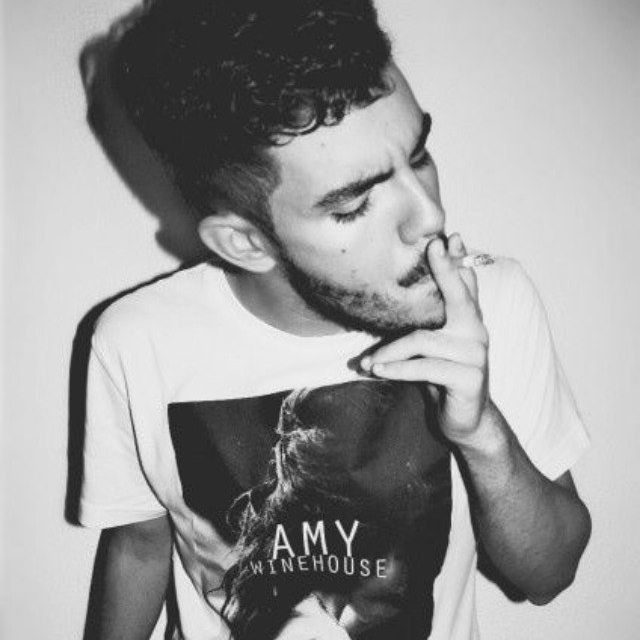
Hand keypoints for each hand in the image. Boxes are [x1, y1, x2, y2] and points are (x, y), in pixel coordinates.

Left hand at [361, 234, 489, 446]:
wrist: (466, 419)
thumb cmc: (443, 376)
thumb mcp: (437, 344)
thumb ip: (434, 318)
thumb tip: (417, 286)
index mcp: (469, 320)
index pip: (465, 284)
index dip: (457, 260)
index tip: (448, 237)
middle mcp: (477, 332)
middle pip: (459, 296)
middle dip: (445, 270)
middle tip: (431, 248)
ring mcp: (476, 355)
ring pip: (422, 341)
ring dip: (388, 352)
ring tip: (366, 363)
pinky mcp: (469, 379)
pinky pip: (424, 368)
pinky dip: (396, 369)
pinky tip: (377, 371)